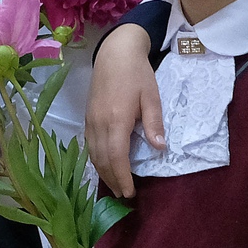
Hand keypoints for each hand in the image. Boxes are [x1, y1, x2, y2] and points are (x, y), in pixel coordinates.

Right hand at [88, 24, 164, 200]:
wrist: (114, 53)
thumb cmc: (137, 74)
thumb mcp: (152, 96)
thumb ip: (154, 123)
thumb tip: (159, 148)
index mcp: (116, 120)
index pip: (117, 157)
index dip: (122, 177)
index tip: (129, 193)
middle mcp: (99, 124)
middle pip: (102, 160)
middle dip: (112, 179)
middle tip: (123, 195)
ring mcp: (90, 121)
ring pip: (93, 154)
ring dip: (102, 172)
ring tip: (114, 184)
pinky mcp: (87, 117)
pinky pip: (89, 145)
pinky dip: (96, 159)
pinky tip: (104, 164)